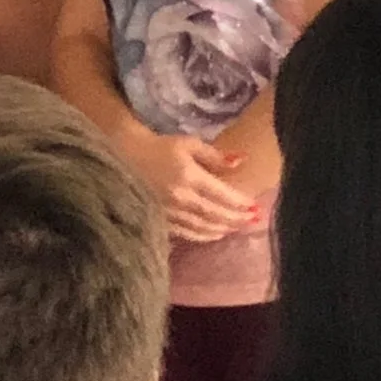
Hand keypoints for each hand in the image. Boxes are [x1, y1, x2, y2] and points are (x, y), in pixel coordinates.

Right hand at [122, 131, 262, 244]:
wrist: (124, 157)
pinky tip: (214, 234)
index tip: (255, 207)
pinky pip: (186, 233)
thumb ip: (215, 156)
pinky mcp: (160, 221)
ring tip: (237, 228)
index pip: (222, 195)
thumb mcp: (188, 144)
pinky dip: (203, 235)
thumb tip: (241, 161)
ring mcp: (169, 212)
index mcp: (189, 176)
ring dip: (222, 229)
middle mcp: (180, 197)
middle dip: (236, 219)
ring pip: (202, 227)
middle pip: (215, 214)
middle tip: (253, 221)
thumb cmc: (159, 147)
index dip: (240, 203)